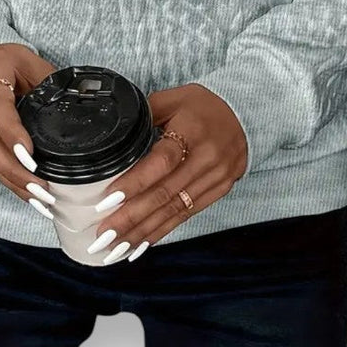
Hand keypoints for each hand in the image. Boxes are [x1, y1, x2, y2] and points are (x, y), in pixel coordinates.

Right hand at [0, 43, 59, 217]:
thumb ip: (47, 81)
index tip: (30, 155)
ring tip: (42, 202)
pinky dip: (10, 182)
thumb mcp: (26, 60)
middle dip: (17, 172)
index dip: (13, 135)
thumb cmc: (0, 59)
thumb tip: (79, 99)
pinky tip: (29, 196)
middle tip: (44, 190)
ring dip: (15, 183)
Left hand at [84, 82, 246, 263]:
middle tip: (103, 235)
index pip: (162, 162)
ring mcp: (215, 178)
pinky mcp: (217, 192)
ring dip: (143, 232)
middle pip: (165, 193)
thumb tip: (113, 132)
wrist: (244, 115)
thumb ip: (145, 114)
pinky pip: (186, 215)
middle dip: (131, 218)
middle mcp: (206, 158)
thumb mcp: (173, 98)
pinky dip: (162, 231)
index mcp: (192, 130)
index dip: (135, 183)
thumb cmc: (201, 106)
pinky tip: (141, 245)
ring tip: (115, 248)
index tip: (108, 201)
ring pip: (174, 210)